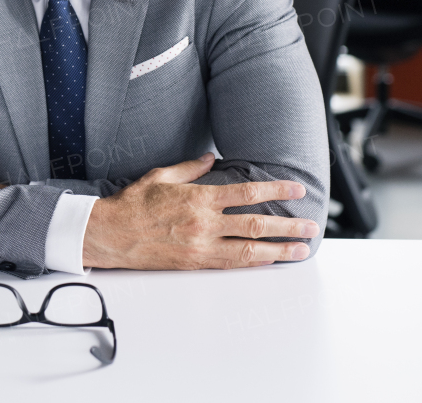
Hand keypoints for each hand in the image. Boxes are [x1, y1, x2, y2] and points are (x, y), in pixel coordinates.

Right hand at [82, 153, 317, 269]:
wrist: (111, 235)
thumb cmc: (133, 204)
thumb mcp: (161, 176)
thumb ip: (189, 168)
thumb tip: (210, 158)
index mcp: (199, 198)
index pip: (247, 192)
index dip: (276, 190)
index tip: (296, 190)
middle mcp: (205, 223)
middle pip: (256, 224)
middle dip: (287, 226)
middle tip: (310, 226)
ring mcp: (202, 247)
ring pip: (249, 250)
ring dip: (279, 250)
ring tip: (301, 250)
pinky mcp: (195, 263)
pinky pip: (231, 264)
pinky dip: (254, 263)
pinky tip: (269, 262)